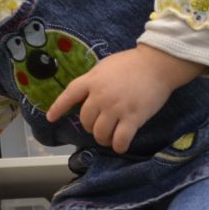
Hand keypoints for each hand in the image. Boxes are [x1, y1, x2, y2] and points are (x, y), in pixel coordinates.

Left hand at [45, 44, 204, 152]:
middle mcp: (100, 96)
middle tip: (100, 126)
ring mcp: (116, 108)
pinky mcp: (133, 118)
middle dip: (91, 127)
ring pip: (100, 133)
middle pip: (85, 120)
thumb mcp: (105, 66)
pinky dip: (118, 146)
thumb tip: (87, 95)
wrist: (157, 64)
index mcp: (92, 80)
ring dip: (103, 139)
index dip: (58, 107)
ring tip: (109, 138)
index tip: (51, 118)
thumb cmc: (132, 63)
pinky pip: (120, 140)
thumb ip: (94, 81)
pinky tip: (120, 145)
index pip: (69, 95)